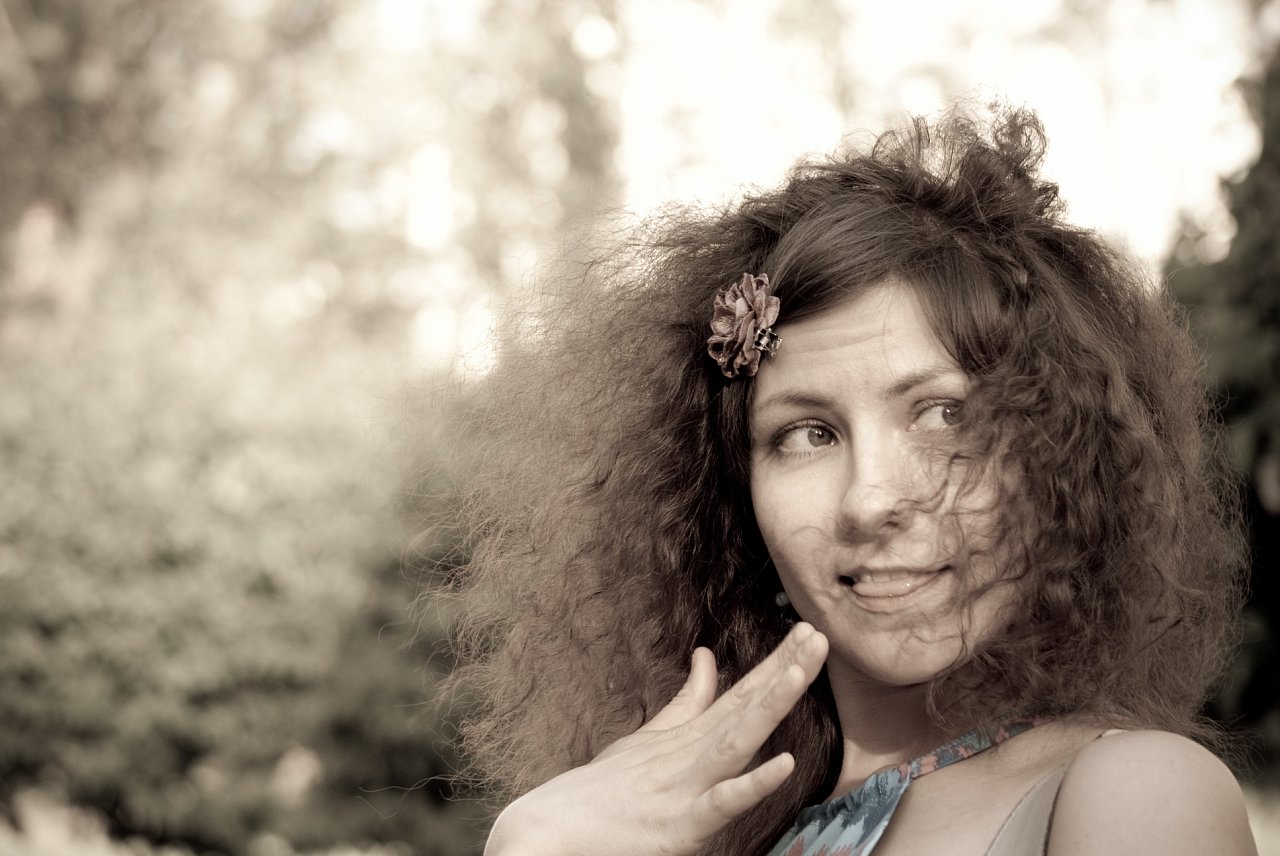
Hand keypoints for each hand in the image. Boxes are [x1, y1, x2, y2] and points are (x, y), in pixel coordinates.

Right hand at [484, 622, 828, 855]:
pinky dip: (752, 784)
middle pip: (746, 708)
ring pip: (738, 740)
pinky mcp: (680, 825)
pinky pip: (722, 803)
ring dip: (771, 704)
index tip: (808, 631)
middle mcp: (691, 754)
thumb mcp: (647, 741)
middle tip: (818, 635)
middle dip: (784, 672)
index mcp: (689, 738)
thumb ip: (685, 704)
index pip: (741, 694)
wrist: (547, 830)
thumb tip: (706, 659)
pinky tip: (784, 764)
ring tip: (800, 671)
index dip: (777, 664)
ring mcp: (686, 786)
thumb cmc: (601, 791)